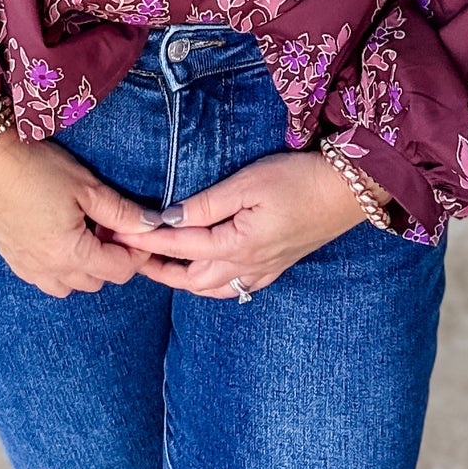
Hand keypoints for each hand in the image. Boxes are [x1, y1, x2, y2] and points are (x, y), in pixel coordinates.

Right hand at [0, 131, 152, 298]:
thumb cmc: (36, 169)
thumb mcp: (86, 187)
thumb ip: (121, 211)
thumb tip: (152, 224)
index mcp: (71, 254)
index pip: (119, 270)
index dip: (138, 252)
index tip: (142, 230)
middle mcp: (48, 270)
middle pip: (97, 281)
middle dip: (112, 258)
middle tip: (113, 224)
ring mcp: (27, 268)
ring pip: (70, 285)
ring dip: (86, 266)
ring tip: (86, 230)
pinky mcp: (12, 259)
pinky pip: (45, 278)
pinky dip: (61, 266)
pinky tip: (61, 235)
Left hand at [95, 151, 367, 297]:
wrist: (349, 192)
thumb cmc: (299, 179)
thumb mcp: (250, 182)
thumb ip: (207, 203)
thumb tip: (170, 217)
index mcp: (237, 245)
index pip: (179, 246)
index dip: (146, 240)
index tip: (118, 234)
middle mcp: (246, 267)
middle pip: (189, 278)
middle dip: (155, 267)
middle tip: (126, 254)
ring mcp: (262, 271)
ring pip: (209, 289)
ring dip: (179, 279)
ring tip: (154, 265)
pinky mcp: (274, 267)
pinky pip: (231, 288)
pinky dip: (207, 285)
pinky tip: (202, 275)